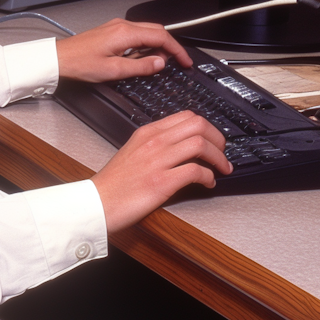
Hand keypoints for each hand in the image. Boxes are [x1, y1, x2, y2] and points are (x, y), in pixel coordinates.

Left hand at [55, 18, 193, 84]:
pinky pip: (137, 35)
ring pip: (147, 32)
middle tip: (178, 62)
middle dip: (170, 46)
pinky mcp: (113, 31)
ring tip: (159, 63)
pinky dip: (146, 45)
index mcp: (126, 33)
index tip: (185, 61)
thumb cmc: (80, 64)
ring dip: (157, 46)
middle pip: (157, 31)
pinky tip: (142, 58)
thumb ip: (140, 67)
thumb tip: (160, 64)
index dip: (177, 50)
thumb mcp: (114, 71)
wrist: (60, 59)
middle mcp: (123, 25)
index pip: (161, 37)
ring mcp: (117, 27)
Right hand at [91, 111, 231, 232]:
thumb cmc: (114, 183)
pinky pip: (195, 171)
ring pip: (200, 145)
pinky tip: (208, 183)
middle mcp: (154, 142)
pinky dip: (208, 177)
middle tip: (223, 152)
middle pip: (199, 125)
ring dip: (218, 157)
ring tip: (222, 168)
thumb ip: (155, 144)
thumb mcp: (133, 151)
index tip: (213, 138)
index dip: (207, 127)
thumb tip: (180, 146)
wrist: (97, 203)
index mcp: (148, 132)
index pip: (187, 116)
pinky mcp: (161, 182)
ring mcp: (158, 161)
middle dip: (218, 139)